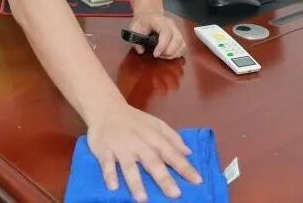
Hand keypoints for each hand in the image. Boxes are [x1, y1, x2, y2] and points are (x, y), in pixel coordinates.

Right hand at [87, 102, 201, 200]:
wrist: (106, 108)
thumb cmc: (134, 120)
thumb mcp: (155, 124)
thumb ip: (172, 137)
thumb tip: (188, 152)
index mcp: (153, 136)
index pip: (171, 153)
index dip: (184, 167)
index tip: (197, 181)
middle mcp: (138, 142)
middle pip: (152, 162)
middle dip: (163, 178)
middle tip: (175, 194)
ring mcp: (121, 147)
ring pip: (129, 166)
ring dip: (135, 182)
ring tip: (142, 199)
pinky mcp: (104, 149)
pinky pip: (106, 163)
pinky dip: (109, 174)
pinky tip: (113, 187)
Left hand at [129, 10, 186, 58]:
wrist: (148, 15)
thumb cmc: (142, 22)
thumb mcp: (134, 28)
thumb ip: (135, 39)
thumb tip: (141, 51)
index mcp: (159, 20)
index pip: (166, 32)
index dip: (162, 45)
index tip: (155, 54)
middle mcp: (171, 24)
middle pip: (177, 39)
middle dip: (169, 52)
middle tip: (159, 56)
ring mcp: (176, 29)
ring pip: (182, 43)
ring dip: (174, 54)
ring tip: (163, 56)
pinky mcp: (179, 35)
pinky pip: (184, 46)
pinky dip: (178, 53)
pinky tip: (169, 55)